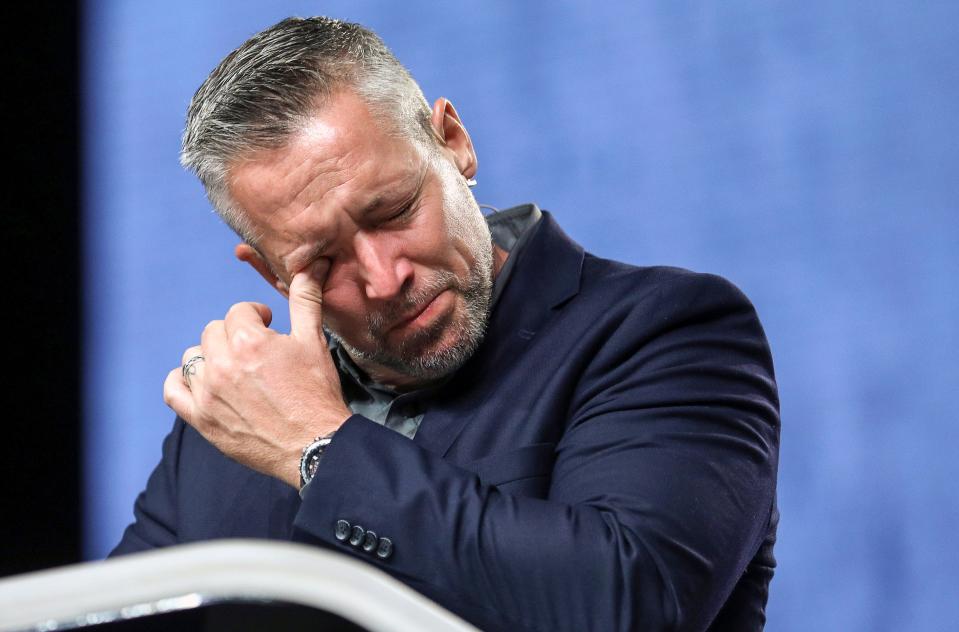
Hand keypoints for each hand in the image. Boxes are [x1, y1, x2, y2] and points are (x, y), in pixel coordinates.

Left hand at [164, 260, 350, 487]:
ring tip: (233, 368)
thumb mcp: (314, 343)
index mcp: (249, 341)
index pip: (240, 311)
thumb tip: (311, 267)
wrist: (315, 444)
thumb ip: (306, 302)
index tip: (269, 327)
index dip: (257, 317)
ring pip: (193, 357)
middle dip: (234, 335)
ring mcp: (208, 392)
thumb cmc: (316, 393)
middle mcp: (223, 364)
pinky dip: (181, 381)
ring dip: (211, 357)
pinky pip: (172, 389)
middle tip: (256, 351)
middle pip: (214, 331)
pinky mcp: (201, 418)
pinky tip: (201, 382)